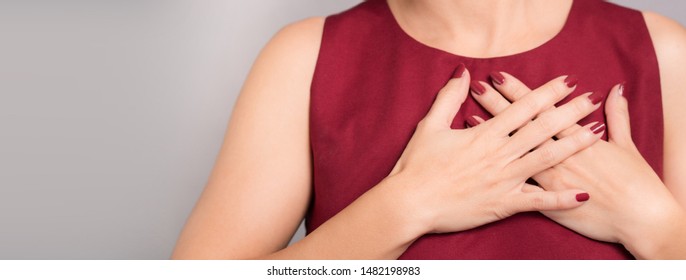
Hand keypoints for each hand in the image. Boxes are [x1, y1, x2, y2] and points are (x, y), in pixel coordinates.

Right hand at [387, 64, 600, 234]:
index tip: (566, 83)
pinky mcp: (503, 204)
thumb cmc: (417, 166)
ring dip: (573, 145)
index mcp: (483, 135)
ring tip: (596, 132)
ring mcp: (504, 180)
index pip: (522, 108)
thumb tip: (462, 73)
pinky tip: (581, 194)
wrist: (410, 203)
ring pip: (546, 159)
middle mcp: (499, 155)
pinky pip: (537, 201)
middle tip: (591, 100)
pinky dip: (560, 199)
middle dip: (569, 112)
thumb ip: (448, 98)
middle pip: (541, 129)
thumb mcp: (430, 126)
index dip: (547, 94)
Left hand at [471, 72, 685, 257]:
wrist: (639, 217)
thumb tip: (613, 90)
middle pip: (522, 125)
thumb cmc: (635, 182)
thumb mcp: (626, 145)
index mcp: (577, 139)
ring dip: (494, 132)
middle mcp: (558, 156)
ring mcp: (550, 178)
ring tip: (472, 112)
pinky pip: (516, 181)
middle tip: (478, 86)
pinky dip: (498, 168)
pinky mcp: (546, 202)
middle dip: (500, 104)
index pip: (540, 110)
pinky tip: (482, 156)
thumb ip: (618, 116)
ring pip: (515, 150)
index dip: (519, 92)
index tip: (499, 76)